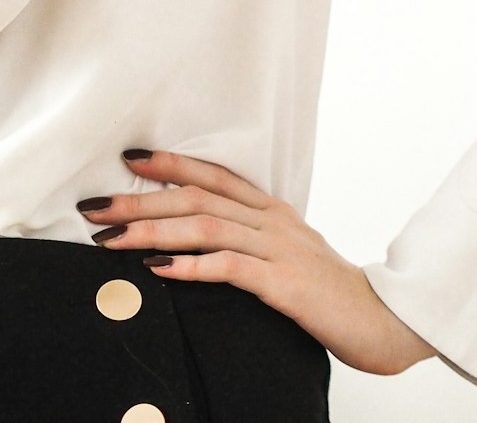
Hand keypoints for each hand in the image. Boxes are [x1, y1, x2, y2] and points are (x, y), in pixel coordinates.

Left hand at [77, 147, 437, 376]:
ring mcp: (280, 249)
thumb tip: (195, 247)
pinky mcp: (284, 283)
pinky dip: (191, 265)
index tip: (131, 159)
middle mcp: (274, 221)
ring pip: (207, 227)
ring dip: (153, 229)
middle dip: (143, 199)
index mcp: (274, 211)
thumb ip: (249, 245)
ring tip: (111, 237)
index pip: (216, 176)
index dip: (173, 165)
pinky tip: (159, 267)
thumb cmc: (328, 293)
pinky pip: (230, 268)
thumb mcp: (287, 258)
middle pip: (200, 197)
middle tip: (96, 205)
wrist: (380, 318)